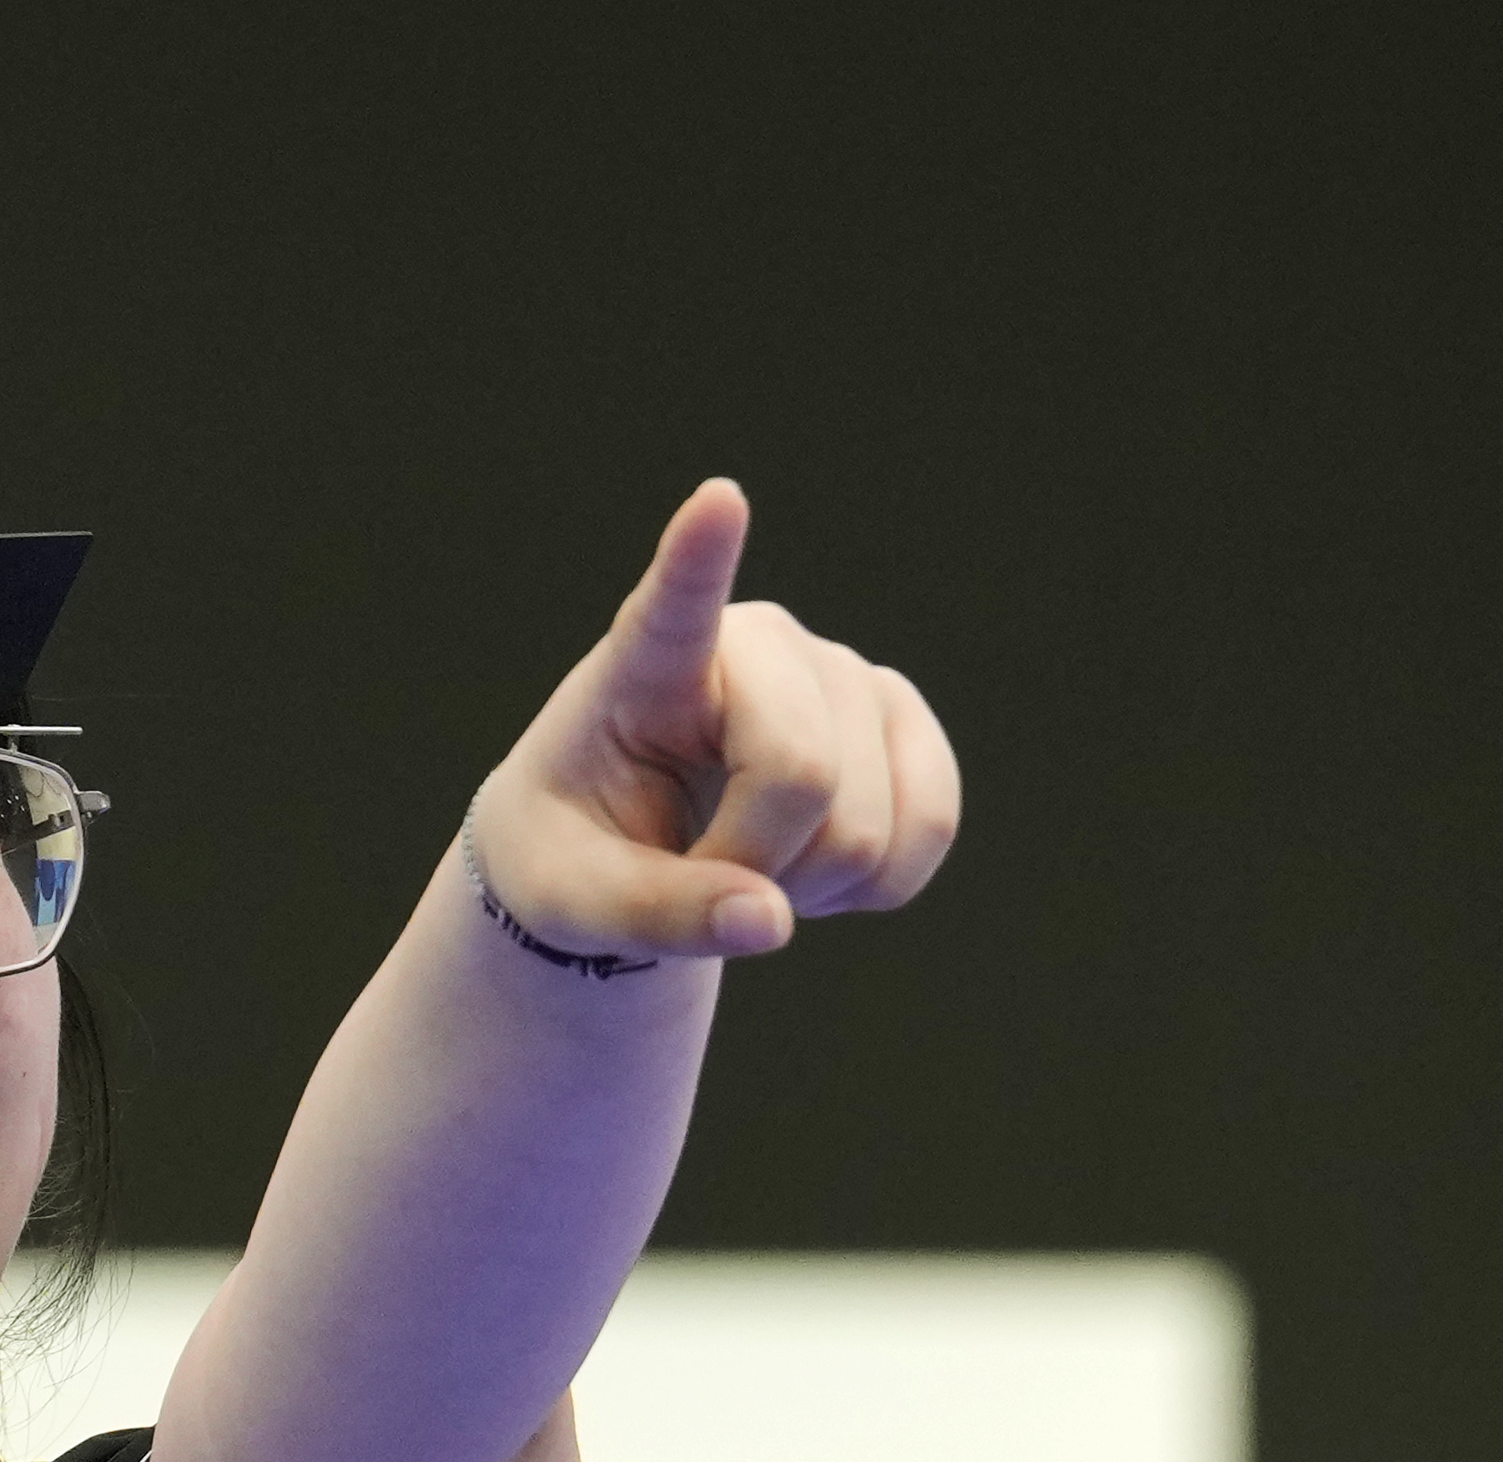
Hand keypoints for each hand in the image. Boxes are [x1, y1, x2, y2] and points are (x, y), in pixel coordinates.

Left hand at [468, 479, 959, 962]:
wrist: (624, 850)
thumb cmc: (576, 855)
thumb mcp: (574, 902)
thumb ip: (657, 914)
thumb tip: (768, 923)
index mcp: (643, 666)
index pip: (672, 605)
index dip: (700, 555)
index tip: (717, 497)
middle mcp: (756, 644)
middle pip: (800, 774)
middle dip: (754, 863)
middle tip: (697, 872)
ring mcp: (841, 672)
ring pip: (866, 821)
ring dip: (808, 885)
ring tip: (746, 860)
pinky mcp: (901, 719)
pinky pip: (929, 829)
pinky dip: (873, 886)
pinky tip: (812, 867)